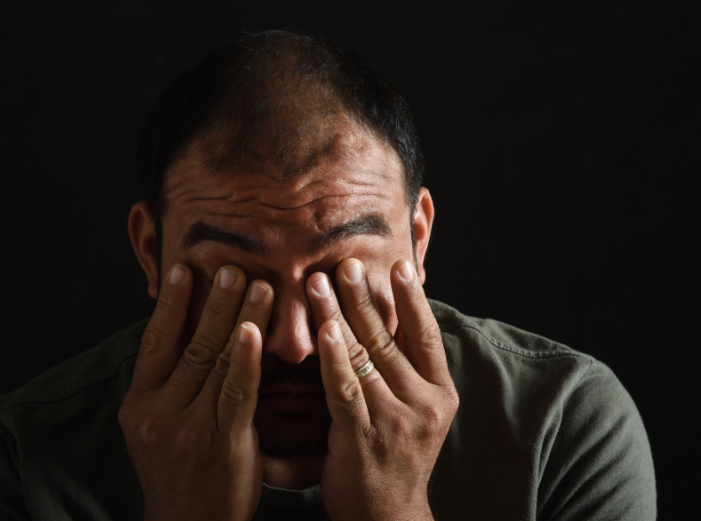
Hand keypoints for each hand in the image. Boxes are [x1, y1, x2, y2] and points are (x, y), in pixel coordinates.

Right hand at [118, 264, 273, 520]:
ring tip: (257, 284)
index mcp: (139, 404)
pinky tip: (255, 331)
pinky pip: (236, 392)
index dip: (170, 304)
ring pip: (215, 361)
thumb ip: (168, 386)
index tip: (184, 269)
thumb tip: (187, 334)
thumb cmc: (180, 470)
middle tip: (232, 266)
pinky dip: (246, 358)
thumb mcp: (154, 428)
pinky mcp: (222, 441)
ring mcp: (188, 427)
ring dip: (238, 318)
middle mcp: (157, 411)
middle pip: (189, 344)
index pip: (154, 342)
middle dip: (213, 302)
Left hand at [306, 258, 458, 520]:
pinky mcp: (362, 437)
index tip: (398, 264)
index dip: (412, 299)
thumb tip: (393, 317)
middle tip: (345, 263)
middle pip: (390, 338)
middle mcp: (424, 404)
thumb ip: (408, 370)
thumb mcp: (419, 412)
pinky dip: (332, 356)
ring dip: (338, 315)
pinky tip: (321, 331)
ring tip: (318, 283)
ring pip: (363, 356)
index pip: (428, 335)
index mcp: (440, 393)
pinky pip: (344, 388)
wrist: (388, 517)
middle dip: (364, 296)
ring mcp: (394, 421)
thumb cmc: (397, 455)